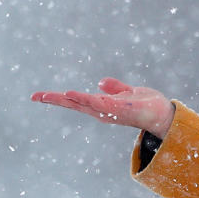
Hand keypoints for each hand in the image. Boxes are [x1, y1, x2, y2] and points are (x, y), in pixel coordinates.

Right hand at [31, 78, 174, 138]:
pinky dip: (84, 98)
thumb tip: (101, 82)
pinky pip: (98, 102)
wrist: (164, 115)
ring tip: (46, 95)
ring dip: (65, 99)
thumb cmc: (147, 106)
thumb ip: (115, 88)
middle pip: (74, 104)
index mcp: (101, 106)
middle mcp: (102, 111)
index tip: (39, 95)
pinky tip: (71, 93)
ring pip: (82, 104)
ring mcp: (109, 111)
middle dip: (54, 100)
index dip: (59, 97)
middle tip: (34, 96)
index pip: (76, 101)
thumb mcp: (128, 93)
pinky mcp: (118, 109)